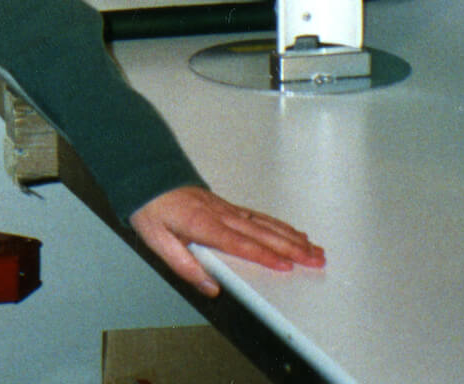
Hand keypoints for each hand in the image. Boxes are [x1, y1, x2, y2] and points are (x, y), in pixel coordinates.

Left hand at [129, 185, 325, 296]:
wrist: (146, 176)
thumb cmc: (150, 208)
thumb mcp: (156, 241)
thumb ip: (184, 265)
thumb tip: (211, 287)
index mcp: (204, 224)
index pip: (240, 243)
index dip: (264, 256)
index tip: (287, 266)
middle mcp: (220, 214)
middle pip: (262, 233)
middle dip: (292, 248)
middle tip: (317, 260)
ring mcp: (226, 208)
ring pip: (265, 223)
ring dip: (291, 237)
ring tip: (314, 249)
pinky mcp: (227, 205)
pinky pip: (259, 216)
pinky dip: (279, 224)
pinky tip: (292, 231)